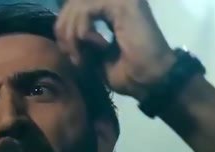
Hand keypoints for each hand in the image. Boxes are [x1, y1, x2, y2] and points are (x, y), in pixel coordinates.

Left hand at [54, 0, 175, 98]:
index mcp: (111, 8)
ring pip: (77, 4)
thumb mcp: (95, 56)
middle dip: (64, 30)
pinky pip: (86, 9)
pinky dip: (82, 31)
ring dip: (72, 34)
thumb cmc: (129, 73)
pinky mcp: (122, 3)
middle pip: (72, 2)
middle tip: (73, 55)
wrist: (151, 81)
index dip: (63, 27)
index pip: (75, 5)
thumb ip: (80, 40)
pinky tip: (97, 46)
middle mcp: (115, 0)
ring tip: (82, 55)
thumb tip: (63, 34)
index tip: (70, 53)